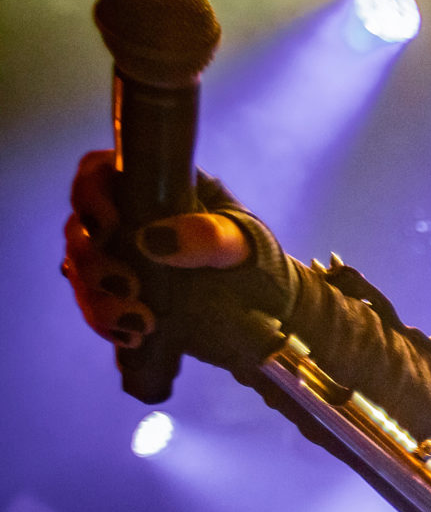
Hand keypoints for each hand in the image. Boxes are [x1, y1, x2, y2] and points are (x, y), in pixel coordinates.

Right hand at [62, 149, 250, 349]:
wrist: (269, 312)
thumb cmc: (257, 261)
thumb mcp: (243, 243)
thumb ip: (208, 236)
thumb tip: (154, 239)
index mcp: (156, 189)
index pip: (100, 174)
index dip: (90, 195)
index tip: (107, 225)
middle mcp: (128, 220)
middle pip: (80, 228)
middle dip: (92, 261)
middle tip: (127, 286)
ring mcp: (120, 259)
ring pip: (80, 271)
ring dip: (99, 300)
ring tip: (141, 324)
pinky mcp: (121, 297)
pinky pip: (95, 306)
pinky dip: (106, 323)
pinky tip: (132, 337)